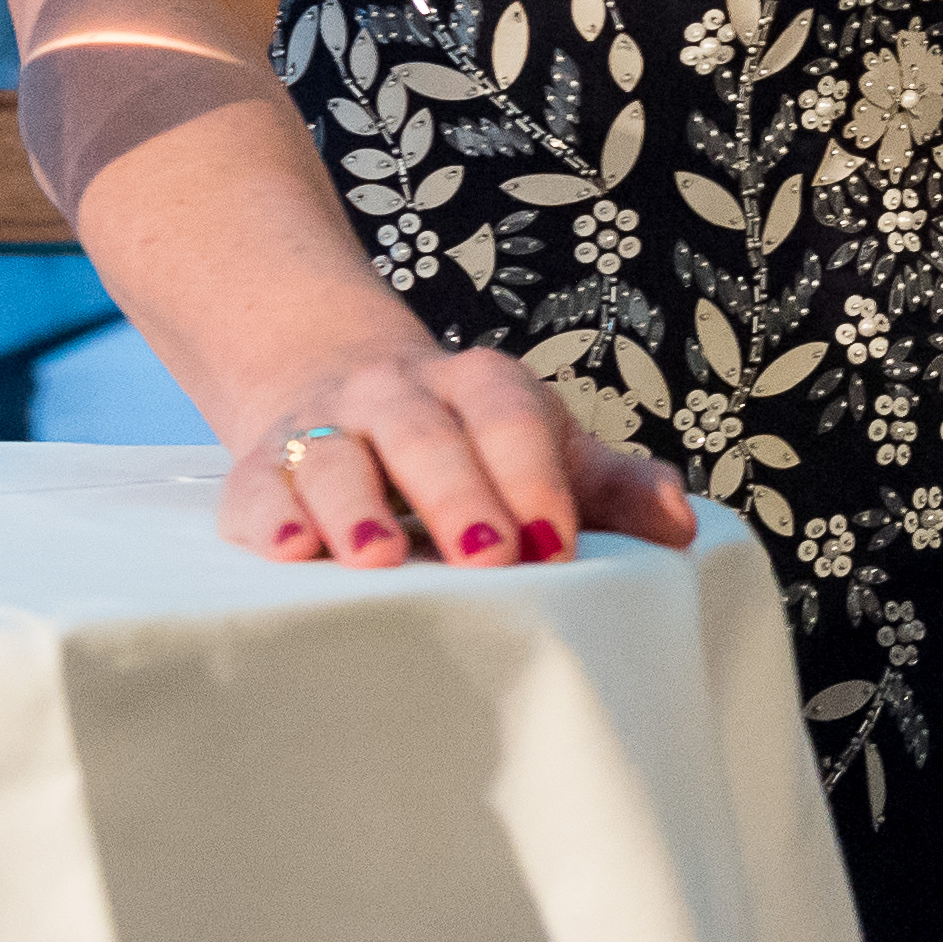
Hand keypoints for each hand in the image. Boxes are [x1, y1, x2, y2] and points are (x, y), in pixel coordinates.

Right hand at [220, 340, 700, 567]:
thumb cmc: (469, 442)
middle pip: (425, 434)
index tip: (556, 546)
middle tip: (487, 558)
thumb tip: (682, 529)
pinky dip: (271, 516)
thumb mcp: (544, 449)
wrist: (339, 381)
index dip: (534, 479)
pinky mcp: (263, 469)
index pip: (511, 419)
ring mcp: (324, 427)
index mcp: (481, 385)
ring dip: (356, 507)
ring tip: (377, 560)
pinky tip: (288, 550)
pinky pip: (260, 487)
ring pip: (335, 456)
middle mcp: (397, 394)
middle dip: (456, 494)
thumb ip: (613, 486)